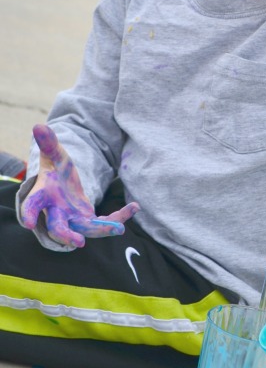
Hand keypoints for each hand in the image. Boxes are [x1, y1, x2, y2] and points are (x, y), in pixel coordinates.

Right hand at [20, 124, 138, 247]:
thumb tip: (39, 125)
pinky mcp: (89, 220)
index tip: (28, 224)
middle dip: (66, 236)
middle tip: (79, 242)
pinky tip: (135, 206)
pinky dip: (120, 216)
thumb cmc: (56, 171)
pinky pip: (105, 222)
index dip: (28, 214)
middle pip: (58, 228)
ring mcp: (74, 219)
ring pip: (86, 230)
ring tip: (119, 229)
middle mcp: (57, 213)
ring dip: (102, 230)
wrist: (63, 184)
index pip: (32, 205)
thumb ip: (49, 144)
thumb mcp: (55, 156)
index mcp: (44, 196)